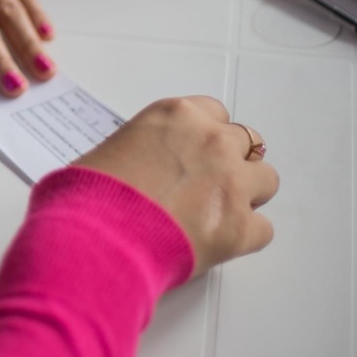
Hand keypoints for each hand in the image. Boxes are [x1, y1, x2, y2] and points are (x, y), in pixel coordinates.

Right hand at [75, 96, 279, 276]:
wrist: (95, 236)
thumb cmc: (89, 195)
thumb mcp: (110, 150)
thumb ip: (142, 149)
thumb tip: (142, 168)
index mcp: (177, 116)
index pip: (213, 113)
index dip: (203, 138)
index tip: (194, 153)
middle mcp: (211, 142)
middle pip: (246, 143)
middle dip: (230, 162)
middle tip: (206, 185)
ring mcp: (232, 183)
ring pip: (266, 181)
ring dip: (246, 195)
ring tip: (215, 214)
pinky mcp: (241, 227)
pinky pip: (263, 229)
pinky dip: (243, 236)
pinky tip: (215, 242)